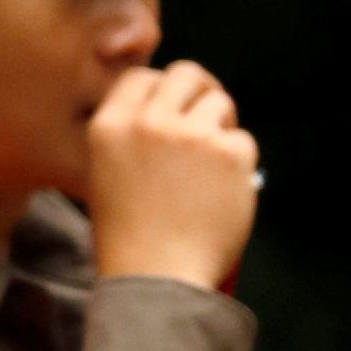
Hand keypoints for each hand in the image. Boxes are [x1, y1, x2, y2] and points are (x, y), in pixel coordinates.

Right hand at [88, 61, 257, 288]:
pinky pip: (243, 141)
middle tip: (208, 116)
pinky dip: (237, 164)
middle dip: (200, 91)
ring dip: (220, 127)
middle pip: (187, 75)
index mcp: (109, 126)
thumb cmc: (129, 235)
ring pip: (220, 104)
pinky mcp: (230, 152)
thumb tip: (173, 108)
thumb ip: (133, 135)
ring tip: (209, 168)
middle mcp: (147, 122)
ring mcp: (191, 135)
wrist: (156, 276)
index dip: (161, 90)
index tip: (172, 107)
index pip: (142, 77)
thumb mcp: (107, 174)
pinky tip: (219, 193)